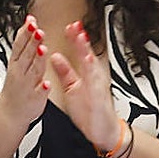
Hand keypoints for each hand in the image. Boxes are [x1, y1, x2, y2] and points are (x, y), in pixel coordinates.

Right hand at [0, 15, 49, 127]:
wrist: (9, 112)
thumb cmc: (16, 85)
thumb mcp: (16, 62)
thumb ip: (24, 44)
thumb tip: (30, 24)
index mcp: (16, 63)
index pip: (20, 44)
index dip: (25, 32)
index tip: (31, 21)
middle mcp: (21, 72)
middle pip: (27, 54)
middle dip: (32, 41)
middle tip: (37, 29)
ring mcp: (28, 85)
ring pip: (34, 70)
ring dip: (38, 60)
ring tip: (43, 48)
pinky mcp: (35, 98)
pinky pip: (40, 92)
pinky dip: (43, 88)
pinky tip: (47, 83)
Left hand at [48, 21, 123, 153]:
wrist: (103, 130)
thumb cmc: (89, 110)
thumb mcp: (72, 88)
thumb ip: (65, 72)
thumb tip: (55, 57)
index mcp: (87, 74)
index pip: (80, 53)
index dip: (75, 40)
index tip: (69, 26)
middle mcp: (95, 78)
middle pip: (88, 55)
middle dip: (82, 41)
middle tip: (75, 27)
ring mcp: (98, 88)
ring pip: (93, 67)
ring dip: (88, 53)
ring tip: (82, 40)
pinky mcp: (99, 99)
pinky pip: (95, 85)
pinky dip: (92, 75)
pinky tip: (88, 66)